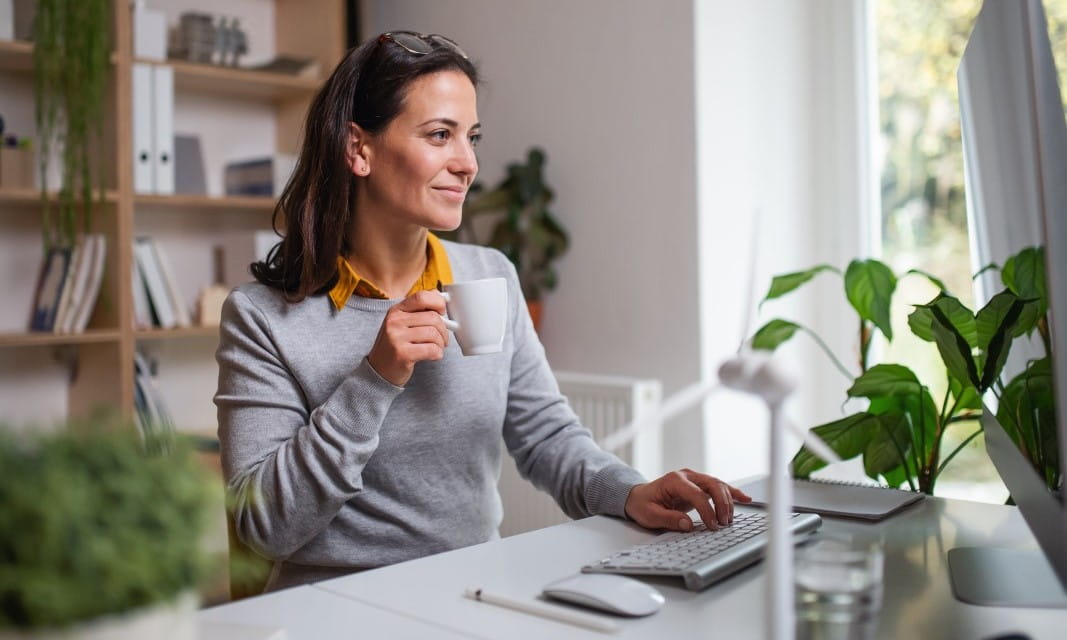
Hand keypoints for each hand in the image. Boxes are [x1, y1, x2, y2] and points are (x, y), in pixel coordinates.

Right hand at [367, 290, 450, 385]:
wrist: (379, 370)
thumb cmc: (396, 346)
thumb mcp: (402, 323)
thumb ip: (419, 310)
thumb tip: (439, 295)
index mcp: (396, 310)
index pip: (421, 297)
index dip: (438, 302)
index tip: (442, 312)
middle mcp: (394, 321)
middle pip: (432, 317)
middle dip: (444, 330)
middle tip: (443, 338)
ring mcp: (396, 337)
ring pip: (434, 333)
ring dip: (441, 343)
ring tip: (437, 348)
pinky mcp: (402, 354)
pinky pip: (431, 349)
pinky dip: (438, 353)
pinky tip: (433, 355)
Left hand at [624, 468, 750, 531]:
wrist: (638, 497)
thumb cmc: (642, 504)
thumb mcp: (649, 515)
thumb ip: (668, 519)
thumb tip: (688, 525)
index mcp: (674, 480)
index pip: (697, 494)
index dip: (707, 510)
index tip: (712, 526)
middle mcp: (687, 476)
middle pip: (713, 485)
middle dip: (722, 504)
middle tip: (723, 523)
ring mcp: (695, 479)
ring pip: (718, 485)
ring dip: (728, 502)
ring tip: (729, 520)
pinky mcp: (700, 485)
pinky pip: (719, 487)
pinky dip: (732, 493)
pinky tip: (745, 498)